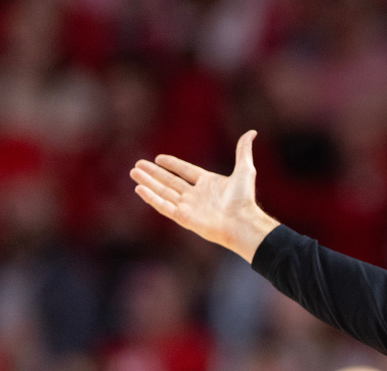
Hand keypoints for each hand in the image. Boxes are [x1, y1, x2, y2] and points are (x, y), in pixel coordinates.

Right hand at [129, 130, 278, 261]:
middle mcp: (197, 195)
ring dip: (148, 182)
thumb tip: (252, 132)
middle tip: (137, 164)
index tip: (158, 158)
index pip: (186, 171)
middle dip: (153, 173)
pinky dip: (151, 198)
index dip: (172, 165)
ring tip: (133, 173)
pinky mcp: (183, 218)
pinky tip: (139, 189)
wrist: (241, 221)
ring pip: (163, 192)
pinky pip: (163, 206)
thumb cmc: (244, 198)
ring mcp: (189, 207)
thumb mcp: (245, 169)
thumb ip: (243, 150)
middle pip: (170, 182)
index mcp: (209, 184)